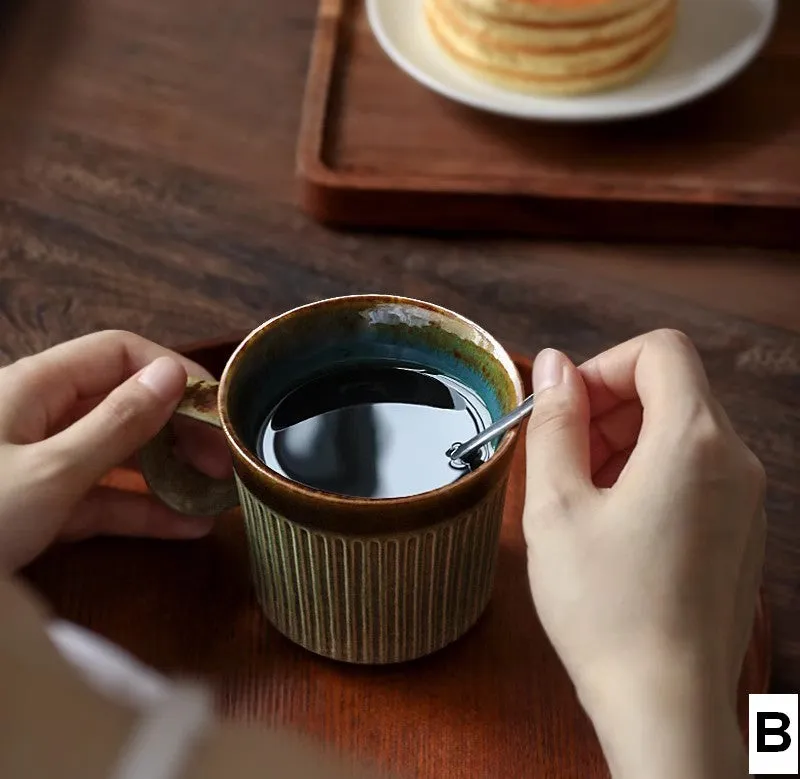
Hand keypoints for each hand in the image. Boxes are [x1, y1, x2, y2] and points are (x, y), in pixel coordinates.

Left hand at [0, 330, 230, 572]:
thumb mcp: (52, 471)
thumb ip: (118, 423)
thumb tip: (172, 374)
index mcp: (38, 386)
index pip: (120, 354)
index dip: (171, 372)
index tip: (215, 408)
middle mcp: (43, 417)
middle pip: (125, 405)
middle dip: (179, 430)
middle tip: (224, 462)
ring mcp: (44, 464)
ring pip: (119, 456)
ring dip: (169, 475)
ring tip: (220, 496)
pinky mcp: (43, 506)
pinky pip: (103, 498)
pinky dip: (143, 511)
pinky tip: (187, 526)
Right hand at [523, 330, 764, 778]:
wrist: (665, 704)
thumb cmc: (605, 607)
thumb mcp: (556, 505)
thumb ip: (555, 422)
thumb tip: (554, 365)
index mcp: (694, 442)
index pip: (660, 351)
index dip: (603, 368)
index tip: (566, 411)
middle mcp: (735, 461)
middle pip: (672, 387)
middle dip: (609, 406)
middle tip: (563, 456)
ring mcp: (747, 498)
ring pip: (683, 428)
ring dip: (626, 440)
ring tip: (583, 495)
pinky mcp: (742, 529)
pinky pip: (697, 469)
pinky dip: (651, 472)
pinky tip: (614, 522)